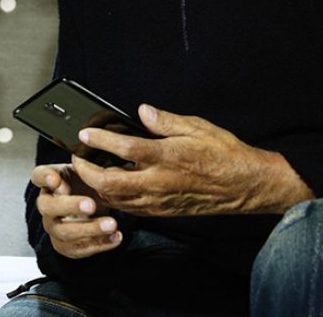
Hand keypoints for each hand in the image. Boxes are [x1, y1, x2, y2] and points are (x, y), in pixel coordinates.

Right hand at [31, 163, 121, 259]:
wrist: (93, 207)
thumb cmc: (85, 184)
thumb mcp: (86, 171)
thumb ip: (86, 167)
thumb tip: (92, 164)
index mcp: (50, 182)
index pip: (38, 176)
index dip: (44, 178)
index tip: (55, 179)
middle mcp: (47, 205)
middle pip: (49, 207)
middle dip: (71, 206)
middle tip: (91, 205)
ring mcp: (54, 227)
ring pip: (65, 232)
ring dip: (90, 229)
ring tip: (111, 224)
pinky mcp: (65, 246)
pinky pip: (79, 249)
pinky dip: (100, 244)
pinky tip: (115, 236)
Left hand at [71, 104, 313, 216]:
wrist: (244, 186)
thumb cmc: (224, 154)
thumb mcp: (198, 127)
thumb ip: (166, 120)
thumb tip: (142, 111)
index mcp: (168, 157)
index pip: (125, 149)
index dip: (100, 140)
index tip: (86, 133)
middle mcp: (159, 182)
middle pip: (110, 183)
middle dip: (87, 171)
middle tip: (78, 157)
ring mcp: (159, 200)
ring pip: (116, 199)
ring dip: (96, 186)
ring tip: (87, 170)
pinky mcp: (162, 211)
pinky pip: (129, 208)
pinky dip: (113, 198)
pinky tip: (109, 186)